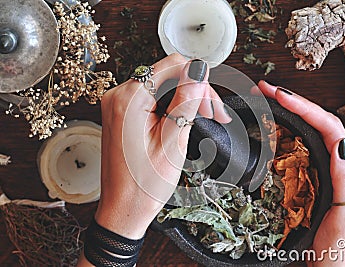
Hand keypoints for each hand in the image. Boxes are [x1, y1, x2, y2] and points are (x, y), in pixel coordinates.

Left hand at [94, 54, 230, 238]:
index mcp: (128, 99)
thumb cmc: (143, 185)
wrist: (123, 210)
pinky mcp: (122, 115)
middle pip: (167, 75)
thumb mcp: (173, 141)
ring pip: (161, 87)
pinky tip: (186, 119)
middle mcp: (118, 97)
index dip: (198, 78)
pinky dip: (171, 107)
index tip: (212, 100)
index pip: (170, 65)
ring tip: (204, 118)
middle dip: (194, 90)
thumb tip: (198, 70)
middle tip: (214, 113)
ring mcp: (118, 106)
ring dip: (185, 98)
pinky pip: (152, 99)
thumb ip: (186, 101)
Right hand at [255, 81, 344, 265]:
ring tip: (267, 102)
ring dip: (290, 112)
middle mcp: (341, 167)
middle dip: (293, 102)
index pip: (330, 126)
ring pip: (311, 131)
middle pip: (320, 122)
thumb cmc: (342, 253)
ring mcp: (328, 172)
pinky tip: (273, 129)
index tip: (277, 94)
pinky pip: (303, 148)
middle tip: (265, 90)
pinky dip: (288, 132)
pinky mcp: (315, 181)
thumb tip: (340, 142)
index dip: (304, 107)